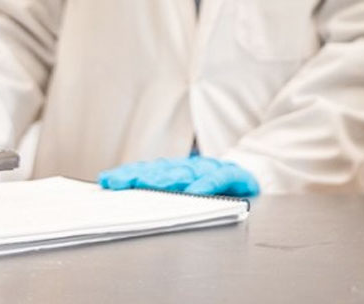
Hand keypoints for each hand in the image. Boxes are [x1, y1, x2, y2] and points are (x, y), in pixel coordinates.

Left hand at [99, 155, 259, 196]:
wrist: (255, 182)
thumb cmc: (217, 192)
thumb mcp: (188, 194)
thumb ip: (162, 197)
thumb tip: (128, 196)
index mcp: (178, 171)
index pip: (149, 170)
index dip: (128, 174)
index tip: (108, 180)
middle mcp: (193, 167)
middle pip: (163, 169)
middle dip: (140, 176)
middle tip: (122, 183)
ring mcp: (213, 169)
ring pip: (188, 171)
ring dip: (168, 179)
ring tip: (151, 186)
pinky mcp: (234, 175)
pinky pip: (218, 178)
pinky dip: (206, 184)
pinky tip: (194, 193)